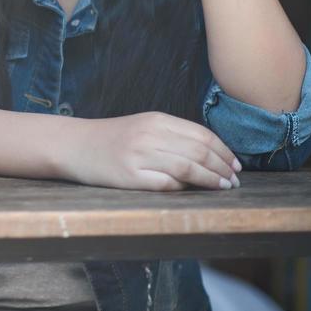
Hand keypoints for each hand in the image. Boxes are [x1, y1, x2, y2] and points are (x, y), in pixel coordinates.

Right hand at [64, 111, 240, 191]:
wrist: (74, 145)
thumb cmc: (112, 138)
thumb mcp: (143, 127)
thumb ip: (173, 136)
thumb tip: (211, 156)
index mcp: (156, 120)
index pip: (202, 135)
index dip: (224, 152)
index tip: (236, 165)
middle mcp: (149, 135)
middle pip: (199, 152)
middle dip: (223, 168)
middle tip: (235, 181)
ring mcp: (139, 156)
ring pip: (188, 168)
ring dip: (211, 180)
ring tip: (224, 188)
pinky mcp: (130, 177)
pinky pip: (166, 184)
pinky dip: (184, 188)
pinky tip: (192, 191)